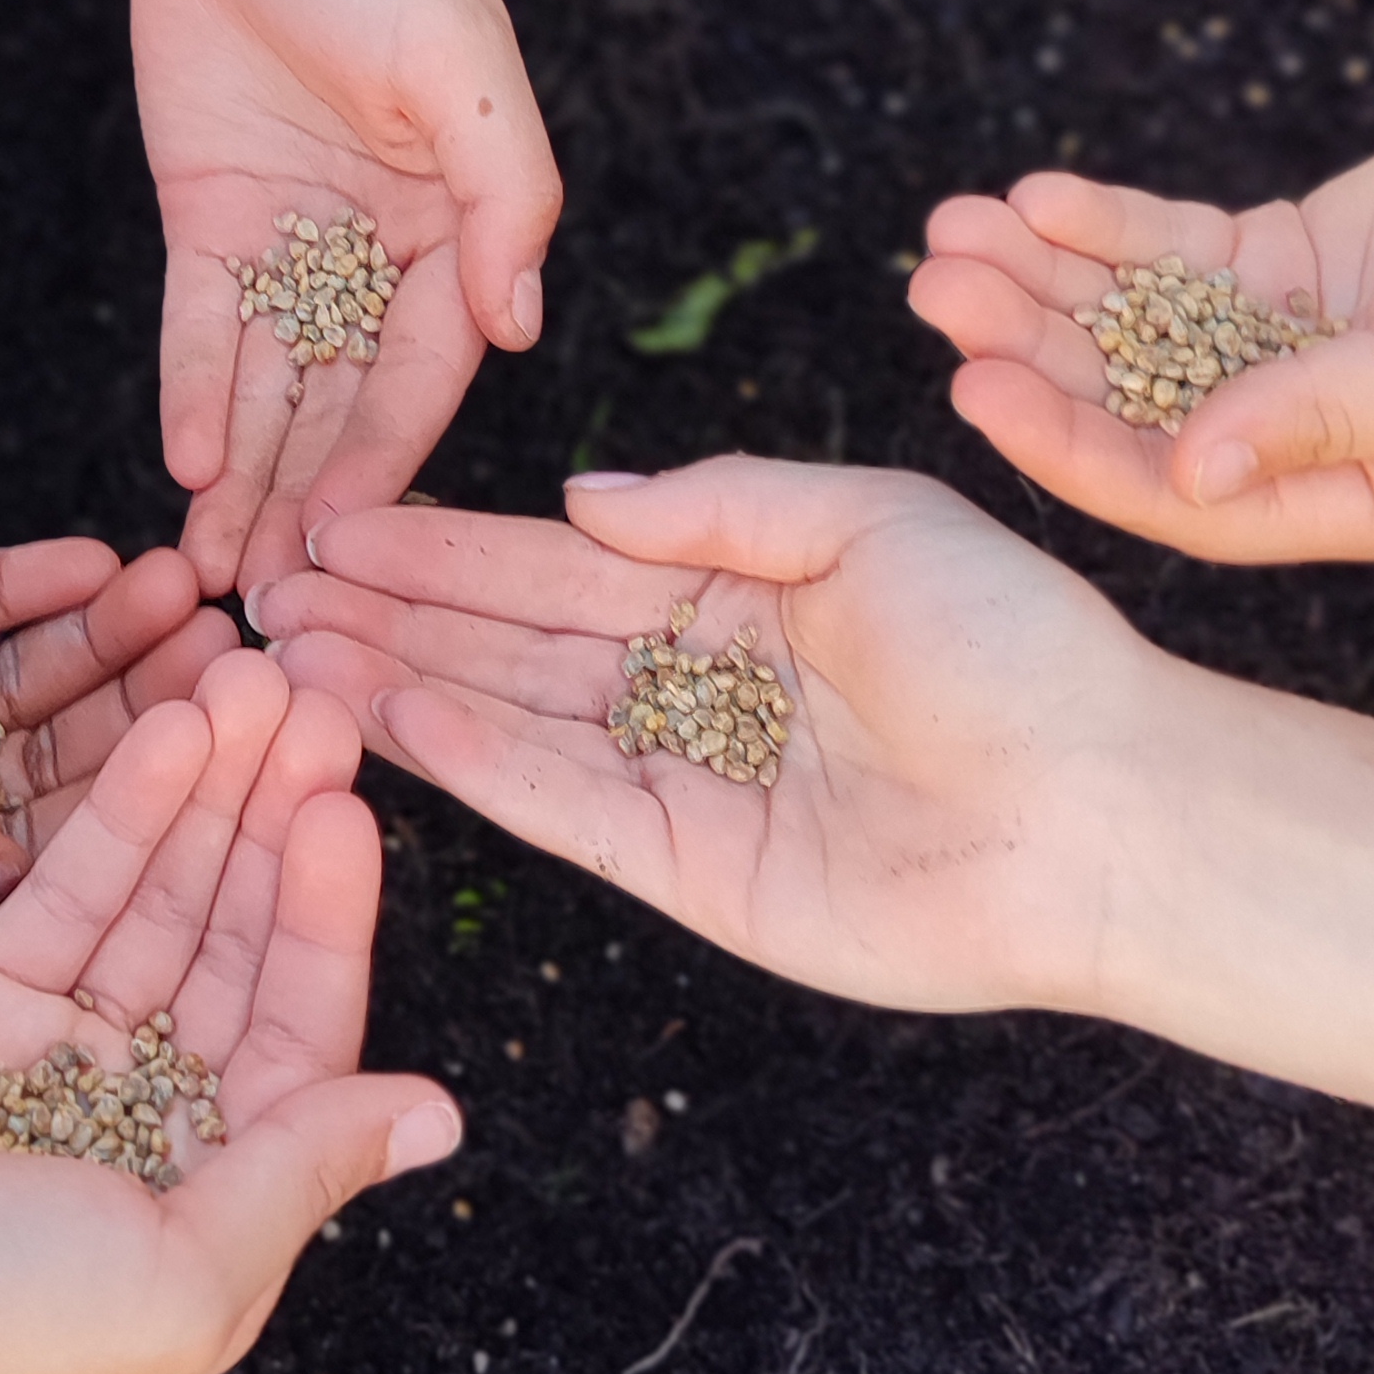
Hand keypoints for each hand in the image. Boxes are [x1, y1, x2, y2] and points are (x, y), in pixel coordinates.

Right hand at [0, 531, 226, 949]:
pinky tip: (108, 558)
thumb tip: (12, 887)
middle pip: (55, 768)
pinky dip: (34, 583)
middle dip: (149, 721)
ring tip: (195, 594)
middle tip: (249, 668)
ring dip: (108, 642)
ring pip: (26, 682)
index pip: (40, 870)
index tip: (230, 785)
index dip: (139, 831)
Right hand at [0, 644, 460, 1373]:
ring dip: (206, 798)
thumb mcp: (183, 1275)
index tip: (345, 803)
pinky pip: (65, 901)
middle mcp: (149, 1131)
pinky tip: (160, 734)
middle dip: (274, 826)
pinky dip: (116, 822)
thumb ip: (305, 1171)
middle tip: (306, 698)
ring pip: (157, 908)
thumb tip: (439, 1114)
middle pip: (236, 950)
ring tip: (241, 680)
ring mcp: (56, 1066)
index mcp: (215, 1207)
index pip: (302, 1030)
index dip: (328, 915)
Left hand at [133, 0, 561, 600]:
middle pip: (344, 400)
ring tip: (219, 569)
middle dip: (310, 496)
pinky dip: (197, 395)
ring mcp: (291, 245)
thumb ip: (501, 194)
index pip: (429, 367)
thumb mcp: (461, 67)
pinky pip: (204, 330)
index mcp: (457, 226)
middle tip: (274, 596)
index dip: (391, 454)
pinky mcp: (209, 225)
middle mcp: (378, 253)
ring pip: (271, 386)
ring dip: (248, 476)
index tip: (356, 538)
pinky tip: (188, 466)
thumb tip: (517, 323)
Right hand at [261, 457, 1149, 1014]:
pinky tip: (389, 718)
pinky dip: (475, 765)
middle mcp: (704, 686)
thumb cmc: (1018, 645)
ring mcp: (691, 783)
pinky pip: (564, 807)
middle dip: (396, 615)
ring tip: (293, 650)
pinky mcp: (693, 873)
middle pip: (516, 642)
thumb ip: (720, 506)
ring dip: (405, 683)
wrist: (1105, 807)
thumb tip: (582, 500)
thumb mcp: (871, 521)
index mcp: (748, 591)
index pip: (563, 560)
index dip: (450, 543)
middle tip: (269, 593)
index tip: (342, 523)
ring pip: (519, 721)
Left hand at [909, 109, 1373, 561]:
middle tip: (938, 285)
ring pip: (1123, 320)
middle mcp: (1275, 436)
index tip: (976, 386)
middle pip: (1118, 400)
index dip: (1063, 444)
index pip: (1162, 492)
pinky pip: (1165, 250)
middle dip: (1026, 343)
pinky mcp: (1272, 267)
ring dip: (1040, 277)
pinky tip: (1036, 193)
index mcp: (1322, 501)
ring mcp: (1265, 347)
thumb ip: (1321, 419)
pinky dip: (1103, 223)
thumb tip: (1187, 470)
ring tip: (953, 227)